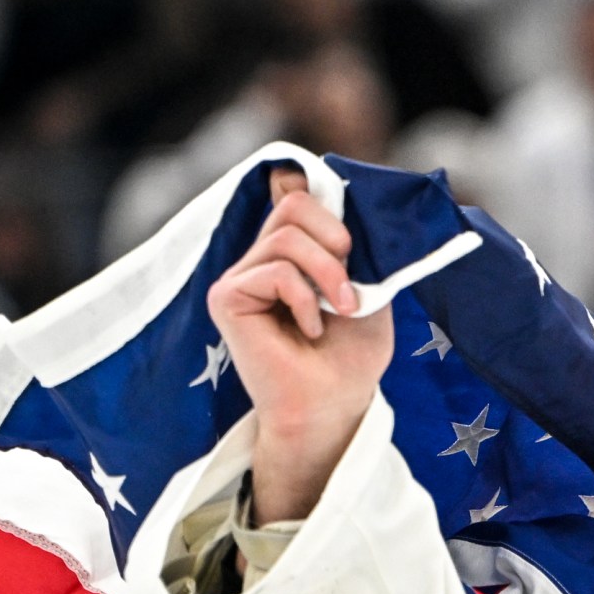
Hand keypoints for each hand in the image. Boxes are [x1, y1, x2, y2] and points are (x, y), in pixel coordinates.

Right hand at [209, 168, 394, 521]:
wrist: (334, 405)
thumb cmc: (351, 356)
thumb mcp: (367, 288)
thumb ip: (351, 245)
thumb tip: (324, 188)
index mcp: (291, 253)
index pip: (294, 194)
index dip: (322, 200)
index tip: (349, 239)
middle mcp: (261, 259)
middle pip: (294, 206)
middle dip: (335, 242)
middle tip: (350, 289)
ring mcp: (240, 277)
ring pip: (287, 236)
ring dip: (327, 275)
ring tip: (339, 312)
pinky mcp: (227, 297)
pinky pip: (275, 271)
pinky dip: (305, 300)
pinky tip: (309, 331)